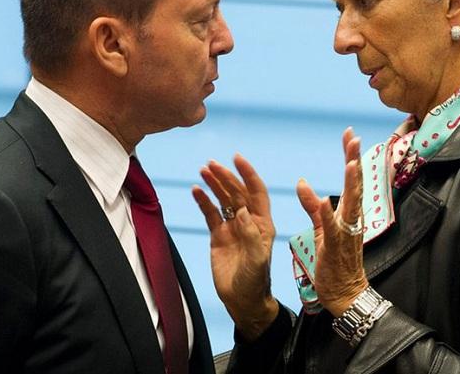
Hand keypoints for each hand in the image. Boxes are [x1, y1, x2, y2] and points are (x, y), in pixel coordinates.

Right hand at [192, 154, 278, 339]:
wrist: (243, 299)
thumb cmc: (255, 281)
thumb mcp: (257, 259)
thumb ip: (251, 235)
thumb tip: (241, 211)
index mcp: (263, 223)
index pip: (256, 192)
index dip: (248, 174)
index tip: (237, 159)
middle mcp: (248, 221)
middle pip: (237, 192)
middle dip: (226, 177)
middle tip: (212, 164)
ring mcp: (233, 227)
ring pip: (223, 200)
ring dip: (215, 184)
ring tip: (204, 170)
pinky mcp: (219, 236)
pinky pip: (210, 214)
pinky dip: (203, 201)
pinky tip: (196, 190)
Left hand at [296, 127, 368, 316]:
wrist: (345, 293)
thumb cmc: (335, 263)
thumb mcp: (322, 230)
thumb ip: (313, 206)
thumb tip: (303, 183)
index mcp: (348, 214)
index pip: (352, 180)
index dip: (351, 157)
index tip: (350, 135)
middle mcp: (351, 220)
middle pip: (356, 185)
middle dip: (354, 160)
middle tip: (355, 137)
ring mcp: (346, 233)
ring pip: (350, 203)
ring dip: (350, 183)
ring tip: (351, 162)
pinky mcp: (335, 247)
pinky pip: (333, 229)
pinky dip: (329, 214)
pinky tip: (327, 200)